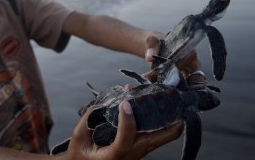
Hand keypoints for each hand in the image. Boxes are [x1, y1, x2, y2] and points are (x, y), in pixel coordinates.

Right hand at [66, 101, 183, 159]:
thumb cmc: (80, 155)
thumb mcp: (79, 138)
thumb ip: (89, 118)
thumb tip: (105, 100)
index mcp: (112, 157)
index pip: (125, 141)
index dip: (127, 121)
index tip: (124, 103)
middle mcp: (129, 157)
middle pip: (156, 141)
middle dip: (169, 124)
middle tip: (175, 103)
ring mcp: (136, 154)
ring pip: (158, 138)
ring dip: (165, 121)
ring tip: (168, 101)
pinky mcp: (138, 149)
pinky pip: (151, 135)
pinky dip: (156, 121)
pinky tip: (153, 106)